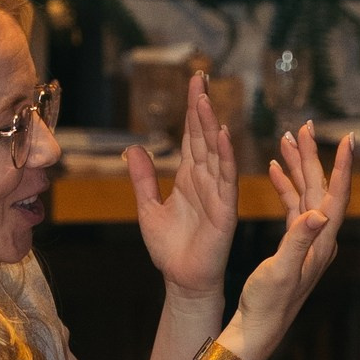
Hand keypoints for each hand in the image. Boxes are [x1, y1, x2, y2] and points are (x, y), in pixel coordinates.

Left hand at [127, 72, 237, 296]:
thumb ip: (142, 178)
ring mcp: (218, 193)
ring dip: (211, 126)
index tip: (194, 82)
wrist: (182, 281)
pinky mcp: (224, 211)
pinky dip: (225, 157)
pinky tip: (222, 136)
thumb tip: (133, 147)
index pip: (192, 136)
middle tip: (199, 79)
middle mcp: (206, 180)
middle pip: (204, 137)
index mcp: (190, 178)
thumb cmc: (170, 248)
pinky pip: (226, 179)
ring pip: (215, 153)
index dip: (192, 109)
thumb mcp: (148, 208)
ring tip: (205, 100)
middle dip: (201, 108)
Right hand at [224, 124, 353, 359]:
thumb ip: (298, 239)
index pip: (337, 196)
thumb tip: (318, 213)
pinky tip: (276, 170)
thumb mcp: (281, 270)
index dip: (343, 166)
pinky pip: (293, 206)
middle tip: (305, 125)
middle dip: (313, 155)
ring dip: (298, 166)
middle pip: (322, 187)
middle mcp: (319, 238)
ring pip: (307, 193)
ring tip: (287, 138)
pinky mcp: (294, 244)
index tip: (349, 138)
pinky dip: (285, 185)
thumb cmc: (267, 304)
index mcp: (321, 242)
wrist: (257, 329)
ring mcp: (308, 241)